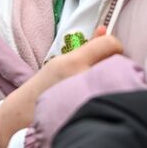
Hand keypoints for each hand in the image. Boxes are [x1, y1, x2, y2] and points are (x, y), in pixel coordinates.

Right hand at [0, 34, 122, 147]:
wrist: (26, 117)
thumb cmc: (44, 88)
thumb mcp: (61, 62)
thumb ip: (87, 47)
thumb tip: (105, 30)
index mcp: (74, 63)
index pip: (111, 45)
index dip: (113, 46)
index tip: (109, 52)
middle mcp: (85, 79)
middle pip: (120, 64)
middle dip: (115, 65)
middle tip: (104, 73)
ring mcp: (93, 99)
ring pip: (121, 82)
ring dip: (116, 82)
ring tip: (100, 89)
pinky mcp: (96, 114)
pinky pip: (115, 99)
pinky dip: (112, 97)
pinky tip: (102, 102)